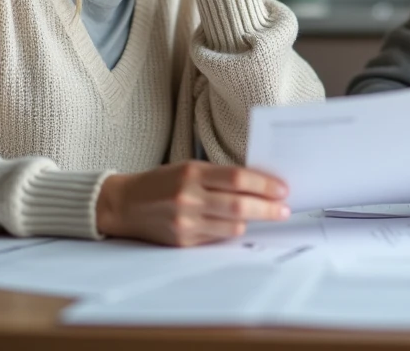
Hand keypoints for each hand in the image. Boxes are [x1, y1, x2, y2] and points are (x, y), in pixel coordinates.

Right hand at [96, 161, 289, 246]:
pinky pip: (217, 238)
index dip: (264, 185)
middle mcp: (188, 197)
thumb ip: (219, 176)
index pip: (237, 179)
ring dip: (253, 222)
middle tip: (284, 209)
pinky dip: (231, 230)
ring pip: (232, 226)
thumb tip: (258, 184)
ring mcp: (185, 222)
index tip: (282, 189)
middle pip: (239, 206)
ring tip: (265, 215)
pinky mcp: (183, 241)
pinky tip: (237, 224)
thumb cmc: (161, 182)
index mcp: (192, 173)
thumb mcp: (188, 168)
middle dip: (268, 208)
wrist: (124, 204)